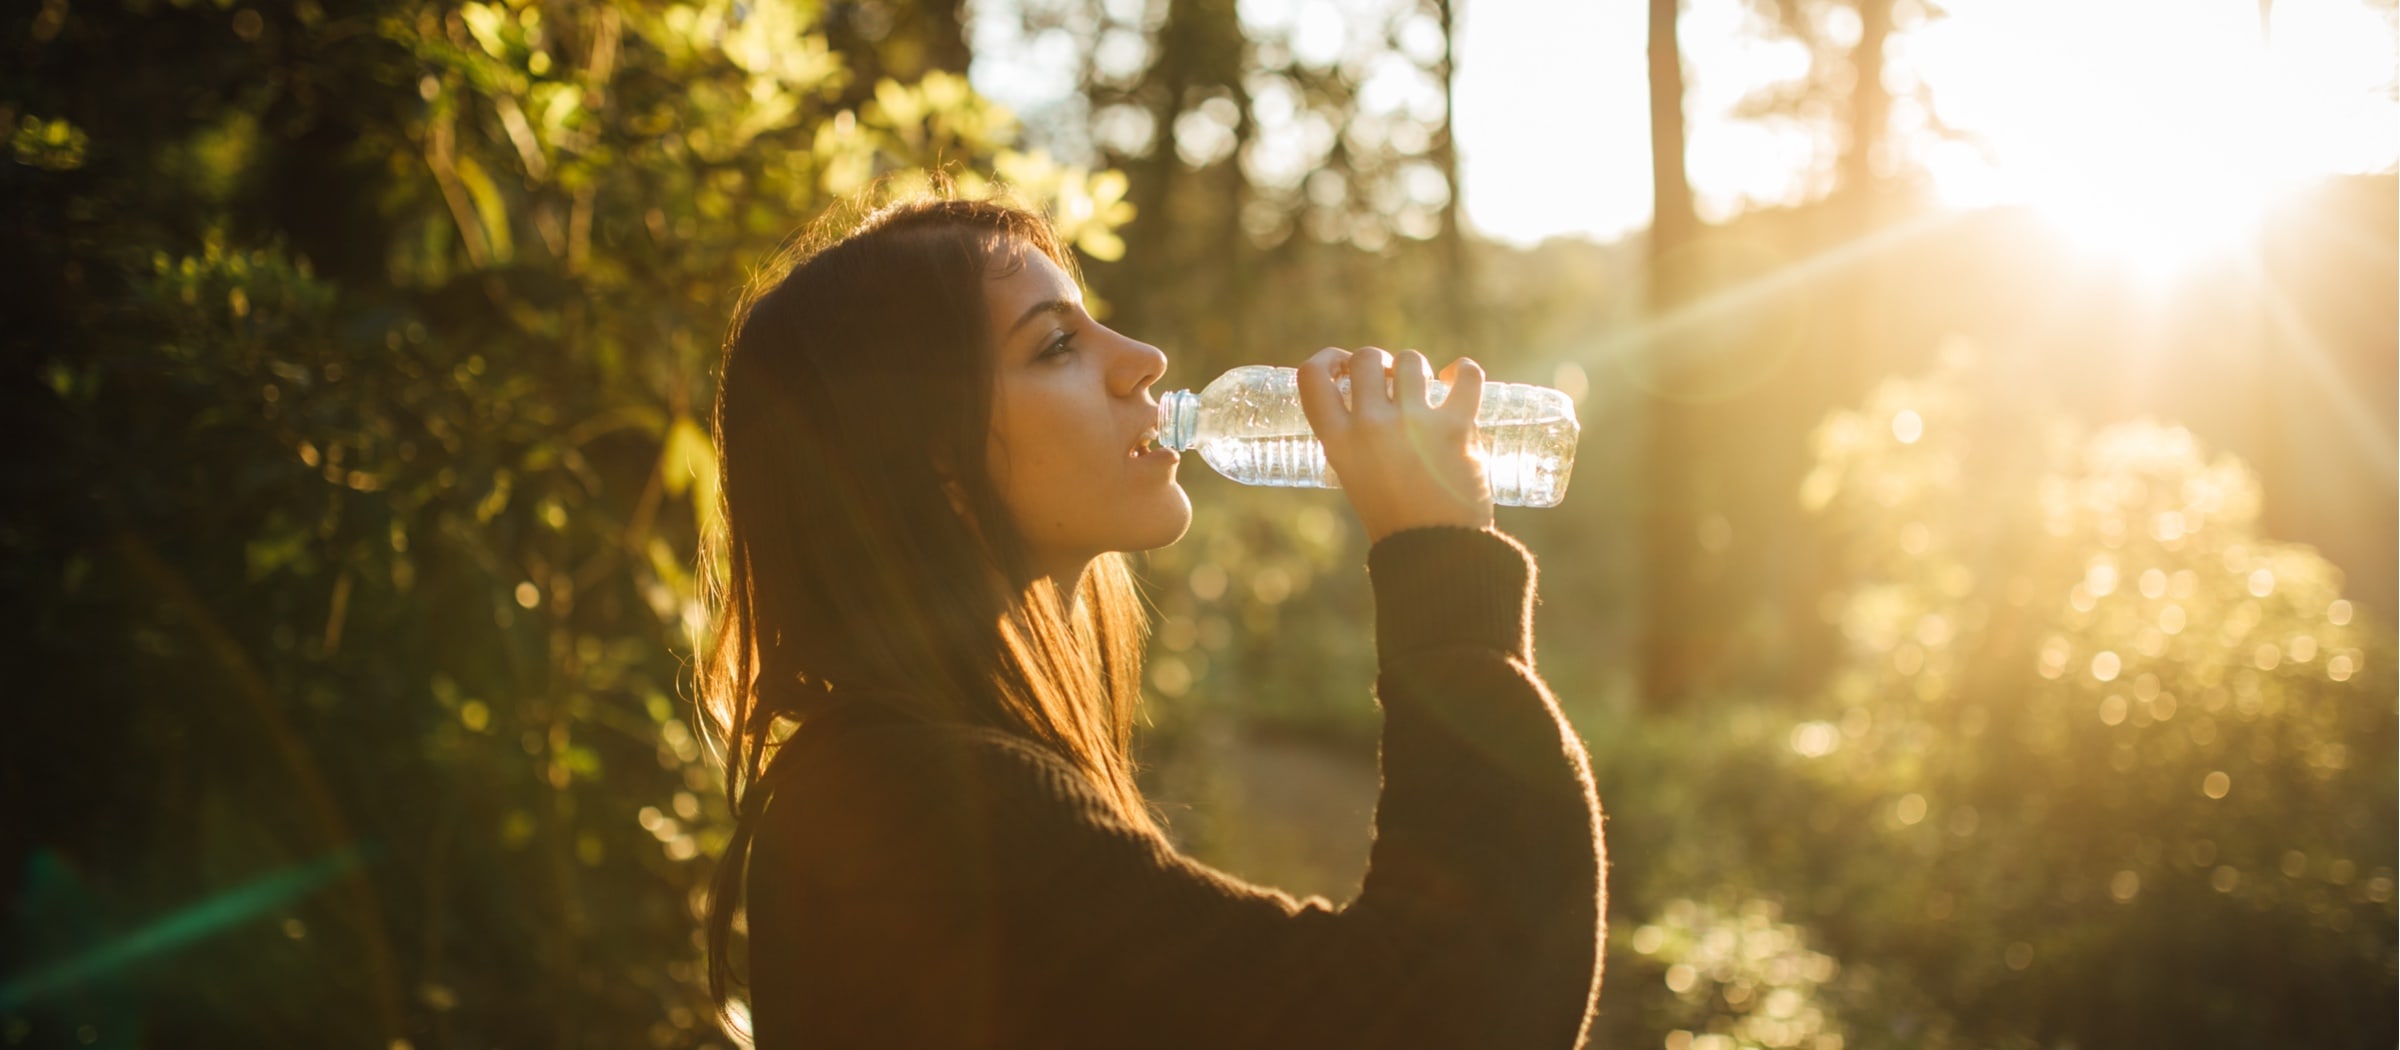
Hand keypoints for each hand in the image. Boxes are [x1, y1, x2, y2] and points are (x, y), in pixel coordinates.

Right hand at [1295, 346, 1494, 545]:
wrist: (1437, 553)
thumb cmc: (1395, 520)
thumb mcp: (1355, 478)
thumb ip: (1357, 441)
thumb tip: (1374, 402)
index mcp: (1338, 442)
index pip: (1312, 377)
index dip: (1327, 359)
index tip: (1341, 362)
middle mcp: (1370, 426)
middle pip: (1365, 360)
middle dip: (1378, 362)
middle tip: (1389, 379)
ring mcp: (1413, 423)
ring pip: (1410, 361)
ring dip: (1416, 368)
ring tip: (1424, 385)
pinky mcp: (1456, 426)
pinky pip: (1466, 376)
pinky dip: (1464, 371)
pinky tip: (1459, 377)